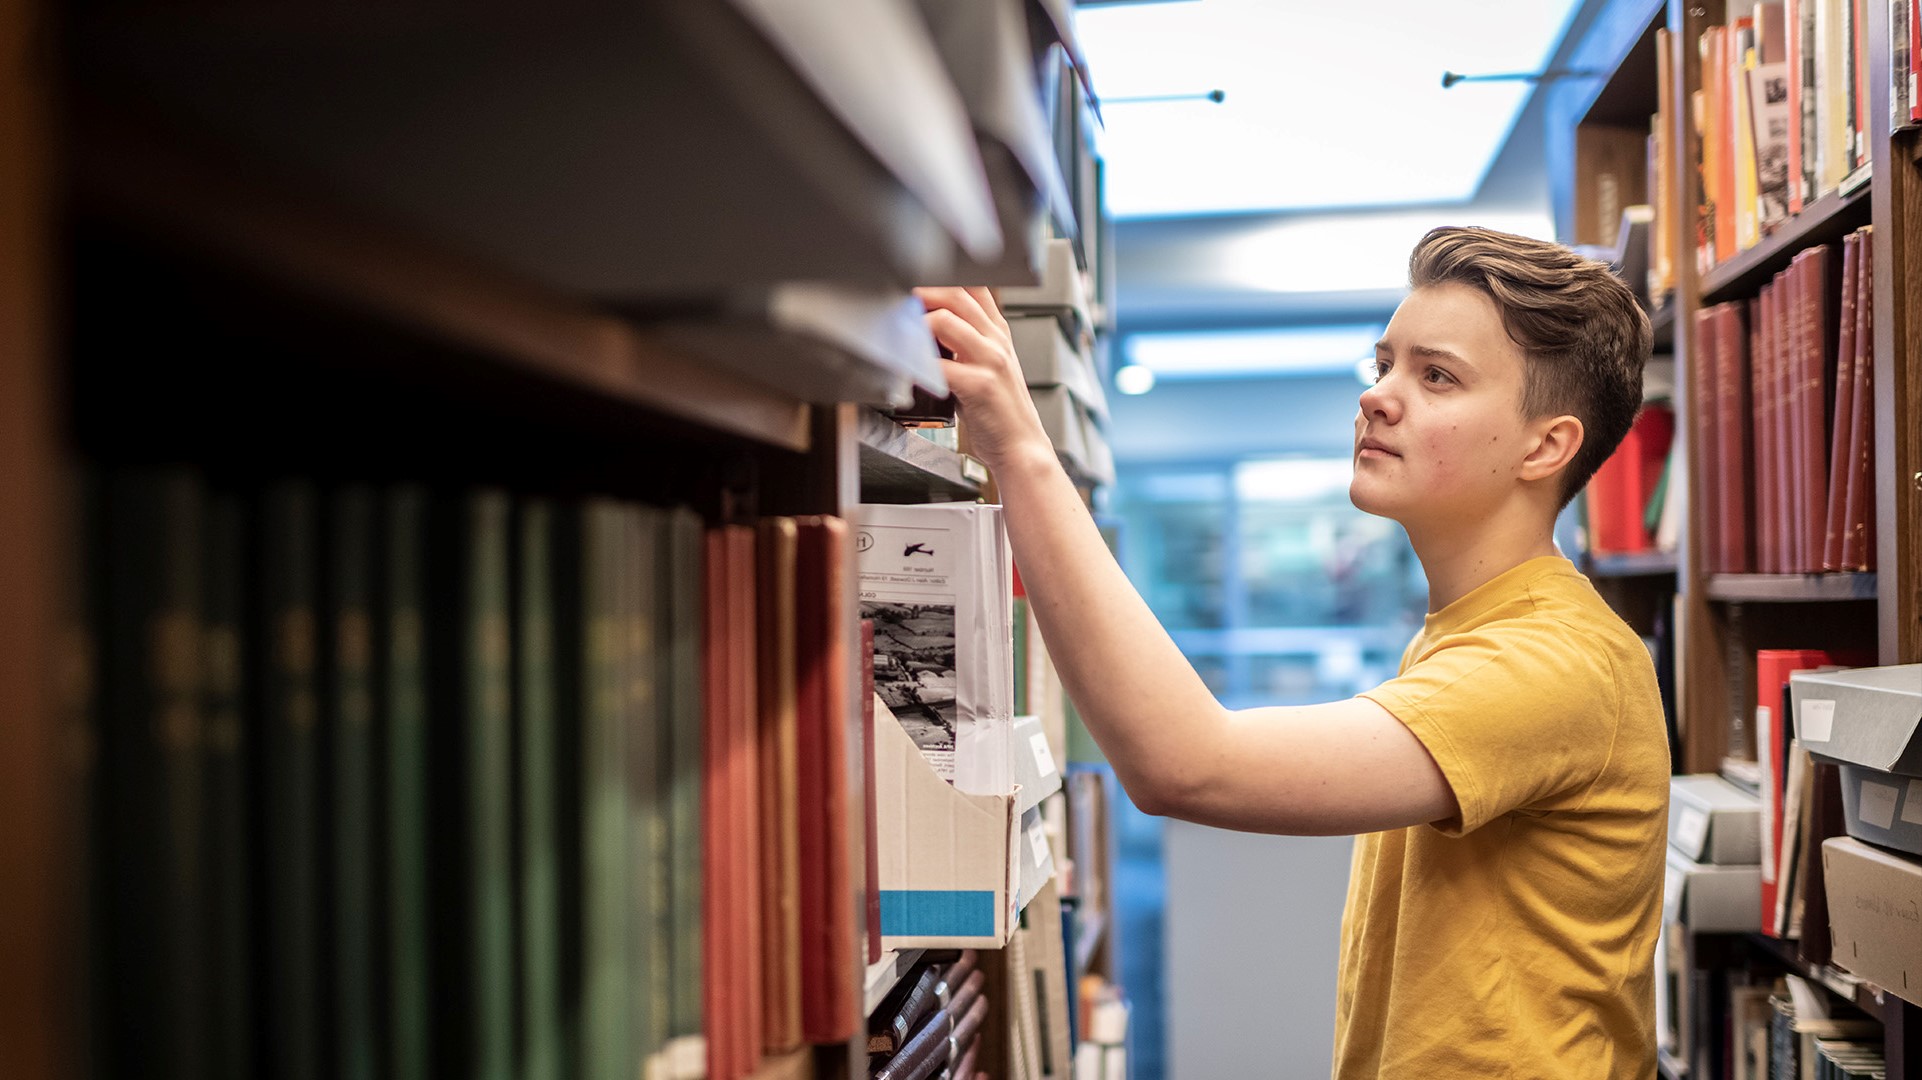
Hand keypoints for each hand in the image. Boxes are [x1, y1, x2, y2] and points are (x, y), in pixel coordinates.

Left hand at [913, 286, 1053, 474]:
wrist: (1021, 448)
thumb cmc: (999, 412)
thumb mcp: (987, 367)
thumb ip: (963, 345)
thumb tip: (923, 329)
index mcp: (997, 332)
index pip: (973, 286)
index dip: (941, 279)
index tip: (914, 283)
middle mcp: (996, 340)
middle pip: (957, 294)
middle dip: (921, 290)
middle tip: (895, 297)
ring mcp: (990, 361)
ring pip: (947, 320)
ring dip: (915, 322)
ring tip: (896, 330)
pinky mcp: (980, 386)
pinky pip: (940, 364)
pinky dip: (917, 362)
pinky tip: (906, 367)